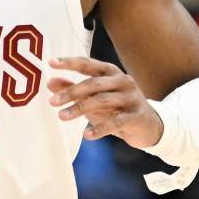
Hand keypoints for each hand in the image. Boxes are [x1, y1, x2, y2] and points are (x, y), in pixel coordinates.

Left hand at [48, 57, 162, 147]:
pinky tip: (87, 135)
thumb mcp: (94, 97)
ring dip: (80, 108)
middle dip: (71, 92)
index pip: (88, 64)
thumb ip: (74, 89)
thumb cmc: (117, 108)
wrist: (149, 125)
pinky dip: (100, 128)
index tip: (50, 63)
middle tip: (52, 102)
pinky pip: (116, 121)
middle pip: (93, 83)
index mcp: (111, 72)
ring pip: (102, 100)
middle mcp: (122, 80)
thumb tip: (50, 83)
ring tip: (62, 116)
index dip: (69, 63)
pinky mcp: (137, 116)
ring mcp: (131, 97)